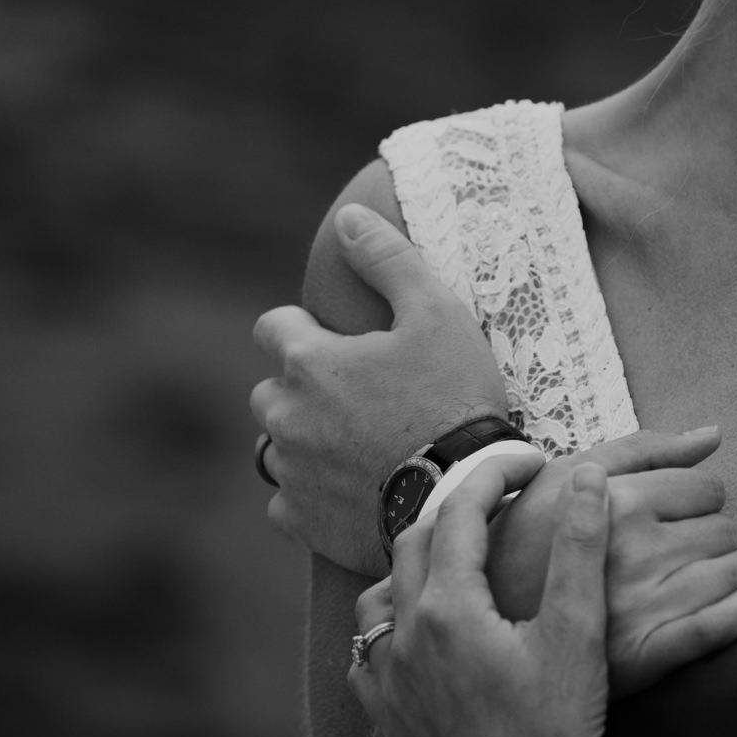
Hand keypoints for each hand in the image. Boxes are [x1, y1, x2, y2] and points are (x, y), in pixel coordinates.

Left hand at [251, 203, 510, 574]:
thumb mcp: (437, 313)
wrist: (463, 494)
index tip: (349, 347)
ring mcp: (289, 472)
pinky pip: (287, 501)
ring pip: (280, 445)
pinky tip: (357, 487)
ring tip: (366, 445)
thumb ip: (388, 259)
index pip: (273, 328)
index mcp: (309, 361)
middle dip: (307, 388)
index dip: (309, 331)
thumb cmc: (455, 398)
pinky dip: (312, 492)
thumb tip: (349, 215)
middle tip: (368, 399)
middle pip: (273, 389)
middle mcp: (284, 415)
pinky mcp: (300, 520)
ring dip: (309, 439)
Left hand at [351, 452, 653, 736]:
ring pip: (382, 594)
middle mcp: (406, 638)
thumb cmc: (561, 723)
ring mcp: (390, 681)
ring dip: (419, 561)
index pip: (460, 511)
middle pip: (416, 541)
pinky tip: (424, 628)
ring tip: (465, 555)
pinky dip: (393, 624)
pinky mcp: (388, 715)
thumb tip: (588, 475)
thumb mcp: (579, 629)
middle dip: (460, 507)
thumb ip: (580, 545)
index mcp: (450, 608)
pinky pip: (369, 653)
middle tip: (506, 496)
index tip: (531, 461)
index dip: (495, 473)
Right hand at [483, 427, 736, 694]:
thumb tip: (714, 435)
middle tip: (678, 556)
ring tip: (702, 578)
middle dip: (710, 538)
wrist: (483, 629)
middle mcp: (629, 549)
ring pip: (733, 570)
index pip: (705, 488)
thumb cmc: (528, 541)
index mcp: (613, 502)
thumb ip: (645, 449)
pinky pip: (721, 625)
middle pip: (724, 529)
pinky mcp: (646, 654)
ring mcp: (638, 604)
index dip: (695, 501)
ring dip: (734, 571)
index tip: (674, 519)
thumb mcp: (567, 478)